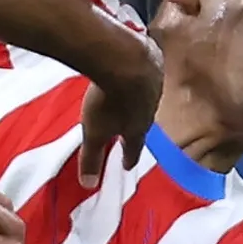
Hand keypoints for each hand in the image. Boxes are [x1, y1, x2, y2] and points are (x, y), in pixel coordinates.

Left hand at [76, 29, 162, 186]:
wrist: (124, 58)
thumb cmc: (109, 100)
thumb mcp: (94, 133)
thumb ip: (92, 158)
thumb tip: (88, 186)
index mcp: (138, 128)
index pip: (134, 148)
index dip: (129, 157)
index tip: (126, 165)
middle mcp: (152, 106)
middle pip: (144, 119)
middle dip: (137, 125)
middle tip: (130, 129)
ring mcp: (155, 81)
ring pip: (147, 93)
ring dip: (139, 97)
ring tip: (131, 97)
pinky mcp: (152, 58)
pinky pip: (146, 69)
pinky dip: (138, 71)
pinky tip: (131, 66)